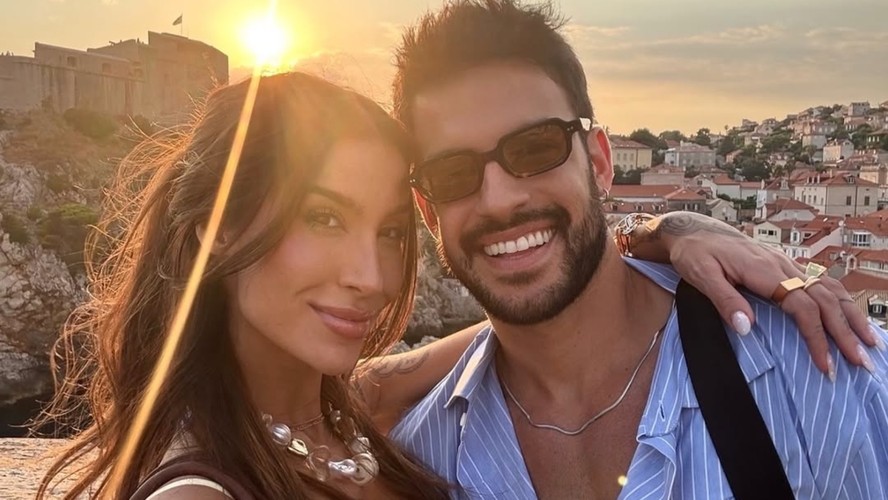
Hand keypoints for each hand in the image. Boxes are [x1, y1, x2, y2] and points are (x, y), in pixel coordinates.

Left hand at [635, 212, 883, 376]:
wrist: (693, 231)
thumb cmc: (694, 254)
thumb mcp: (701, 276)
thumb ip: (724, 300)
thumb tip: (747, 328)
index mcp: (765, 270)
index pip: (802, 306)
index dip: (817, 336)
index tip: (825, 364)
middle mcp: (782, 266)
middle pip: (825, 300)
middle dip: (845, 333)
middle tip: (862, 363)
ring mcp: (786, 264)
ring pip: (829, 289)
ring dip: (851, 316)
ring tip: (869, 342)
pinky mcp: (784, 266)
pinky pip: (820, 282)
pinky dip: (840, 301)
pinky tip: (849, 315)